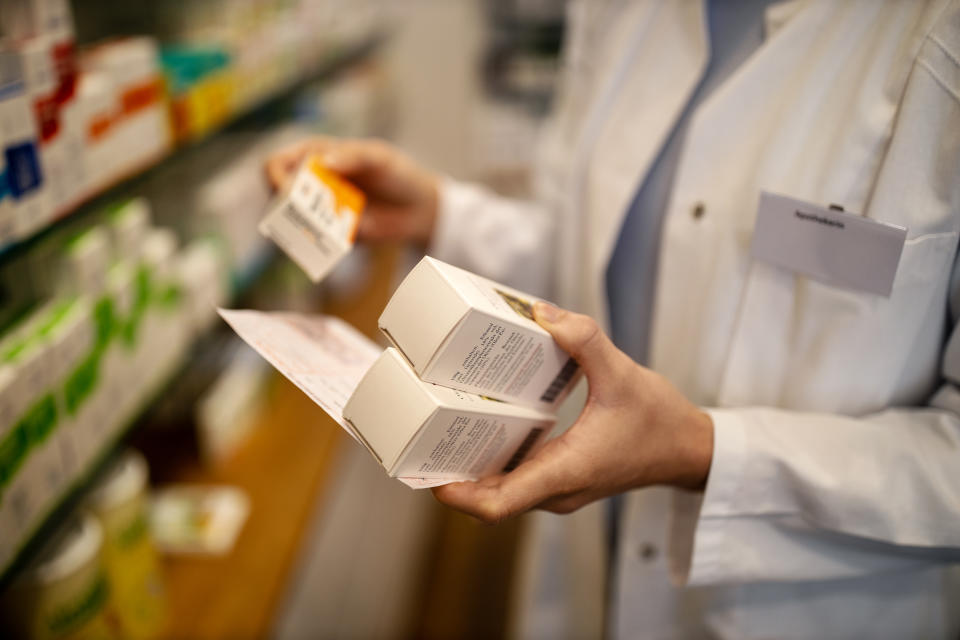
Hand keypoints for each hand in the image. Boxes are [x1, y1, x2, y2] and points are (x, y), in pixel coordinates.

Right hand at [265, 137, 440, 245]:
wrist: (419, 208)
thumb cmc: (398, 173)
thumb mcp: (379, 157)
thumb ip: (352, 156)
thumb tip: (323, 162)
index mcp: (315, 155)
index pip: (277, 163)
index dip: (275, 176)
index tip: (288, 190)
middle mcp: (311, 182)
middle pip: (277, 196)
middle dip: (287, 207)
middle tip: (308, 213)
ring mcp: (319, 210)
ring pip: (291, 223)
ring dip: (303, 229)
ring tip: (329, 227)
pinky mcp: (331, 233)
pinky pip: (314, 242)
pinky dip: (319, 244)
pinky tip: (341, 239)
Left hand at [432, 302, 713, 523]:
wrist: (690, 450)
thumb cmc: (660, 422)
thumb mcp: (624, 373)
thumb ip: (585, 340)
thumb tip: (542, 313)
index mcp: (565, 472)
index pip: (499, 504)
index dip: (458, 494)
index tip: (427, 477)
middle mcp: (556, 490)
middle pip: (490, 498)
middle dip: (451, 476)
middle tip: (419, 440)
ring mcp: (558, 488)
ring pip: (501, 491)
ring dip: (470, 470)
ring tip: (441, 430)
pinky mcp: (562, 478)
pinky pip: (517, 479)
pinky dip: (494, 462)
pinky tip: (483, 427)